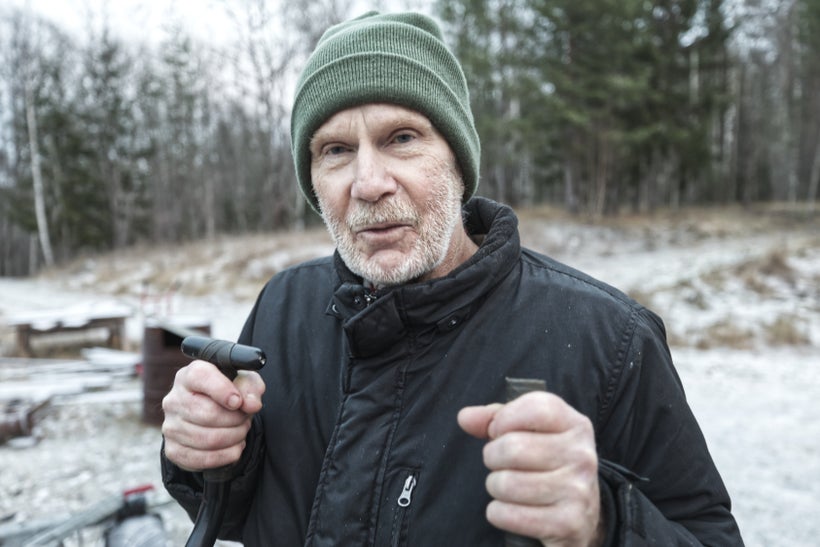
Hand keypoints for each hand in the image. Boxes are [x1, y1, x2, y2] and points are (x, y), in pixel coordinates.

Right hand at [161, 360, 265, 471]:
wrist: (215, 415)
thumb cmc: (230, 393)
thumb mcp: (245, 383)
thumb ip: (251, 388)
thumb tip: (251, 404)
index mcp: (189, 376)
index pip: (201, 378)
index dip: (223, 391)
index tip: (238, 402)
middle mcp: (174, 400)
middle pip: (208, 414)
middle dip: (236, 420)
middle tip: (245, 419)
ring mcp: (170, 426)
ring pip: (208, 439)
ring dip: (234, 438)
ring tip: (240, 431)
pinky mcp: (173, 450)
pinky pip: (203, 459)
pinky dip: (226, 456)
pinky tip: (233, 447)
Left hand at [458, 392, 603, 546]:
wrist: (582, 514)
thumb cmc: (547, 464)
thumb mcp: (531, 432)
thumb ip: (496, 418)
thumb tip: (465, 418)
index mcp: (576, 425)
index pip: (534, 408)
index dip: (504, 419)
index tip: (499, 431)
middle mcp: (581, 456)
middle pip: (512, 448)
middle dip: (493, 457)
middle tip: (502, 464)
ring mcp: (577, 491)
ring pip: (506, 483)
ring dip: (496, 486)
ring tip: (508, 486)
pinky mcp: (567, 523)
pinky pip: (507, 514)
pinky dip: (499, 512)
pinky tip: (512, 509)